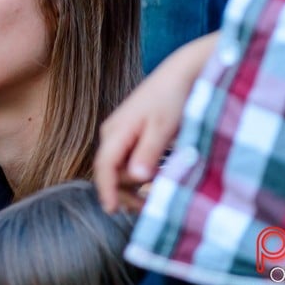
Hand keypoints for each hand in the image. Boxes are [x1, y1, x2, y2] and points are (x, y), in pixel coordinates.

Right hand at [94, 32, 217, 212]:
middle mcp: (112, 134)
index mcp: (116, 132)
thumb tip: (136, 178)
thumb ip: (148, 152)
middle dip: (125, 192)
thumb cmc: (171, 98)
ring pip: (120, 168)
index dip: (106, 190)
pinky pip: (129, 160)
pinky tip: (156, 180)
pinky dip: (140, 174)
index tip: (112, 210)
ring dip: (133, 185)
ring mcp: (121, 134)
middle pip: (111, 172)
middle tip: (148, 208)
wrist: (180, 74)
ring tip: (154, 198)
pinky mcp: (132, 134)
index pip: (104, 166)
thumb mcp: (162, 127)